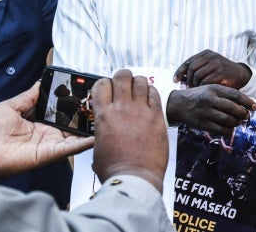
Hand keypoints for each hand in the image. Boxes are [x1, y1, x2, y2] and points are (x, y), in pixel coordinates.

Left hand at [0, 83, 93, 180]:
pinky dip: (83, 144)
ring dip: (90, 131)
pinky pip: (69, 149)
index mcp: (40, 122)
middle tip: (102, 106)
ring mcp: (50, 144)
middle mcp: (48, 133)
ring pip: (76, 137)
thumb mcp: (11, 106)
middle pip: (73, 125)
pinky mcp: (48, 154)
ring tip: (105, 120)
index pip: (63, 113)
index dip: (75, 106)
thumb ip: (29, 96)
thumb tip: (41, 82)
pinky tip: (95, 138)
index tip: (87, 96)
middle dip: (87, 117)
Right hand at [91, 69, 167, 192]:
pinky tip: (150, 98)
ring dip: (139, 83)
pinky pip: (155, 94)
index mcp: (103, 115)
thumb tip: (105, 127)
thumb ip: (102, 129)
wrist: (135, 177)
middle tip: (125, 85)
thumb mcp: (98, 145)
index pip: (101, 84)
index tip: (109, 90)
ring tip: (139, 90)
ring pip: (141, 80)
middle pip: (122, 76)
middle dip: (123, 77)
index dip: (105, 84)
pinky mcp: (157, 116)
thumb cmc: (114, 168)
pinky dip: (152, 92)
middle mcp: (122, 108)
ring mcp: (141, 110)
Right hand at [167, 84, 254, 135]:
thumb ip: (226, 94)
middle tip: (245, 116)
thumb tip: (246, 103)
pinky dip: (228, 131)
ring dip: (236, 123)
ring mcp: (206, 112)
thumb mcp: (211, 89)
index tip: (255, 106)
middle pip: (234, 109)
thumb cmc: (199, 96)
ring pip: (228, 120)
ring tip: (237, 122)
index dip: (247, 101)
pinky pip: (220, 130)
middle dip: (243, 114)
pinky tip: (229, 129)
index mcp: (214, 89)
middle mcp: (210, 100)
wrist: (178, 104)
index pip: (235, 95)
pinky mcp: (202, 124)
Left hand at [174, 50, 251, 88]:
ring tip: (198, 89)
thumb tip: (180, 78)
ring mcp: (217, 64)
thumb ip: (198, 69)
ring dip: (195, 85)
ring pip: (198, 75)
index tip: (175, 80)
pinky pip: (206, 82)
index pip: (188, 62)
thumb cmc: (221, 72)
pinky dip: (203, 87)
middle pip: (192, 69)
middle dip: (189, 80)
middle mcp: (211, 56)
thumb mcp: (210, 66)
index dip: (180, 71)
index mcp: (206, 53)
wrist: (240, 74)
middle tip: (189, 88)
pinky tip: (205, 90)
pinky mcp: (221, 73)